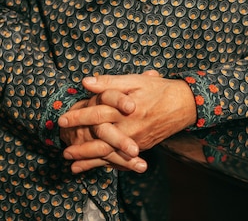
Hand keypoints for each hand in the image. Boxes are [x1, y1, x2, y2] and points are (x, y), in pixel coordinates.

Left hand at [59, 71, 196, 173]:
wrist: (184, 104)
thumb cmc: (159, 89)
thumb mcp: (135, 80)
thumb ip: (110, 82)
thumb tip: (86, 82)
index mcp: (127, 109)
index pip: (97, 113)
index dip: (78, 116)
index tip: (62, 119)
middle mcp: (130, 127)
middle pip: (101, 139)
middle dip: (81, 146)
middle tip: (64, 150)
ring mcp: (137, 140)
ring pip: (110, 153)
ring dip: (90, 160)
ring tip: (73, 164)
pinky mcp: (142, 147)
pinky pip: (121, 159)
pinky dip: (106, 165)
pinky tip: (95, 167)